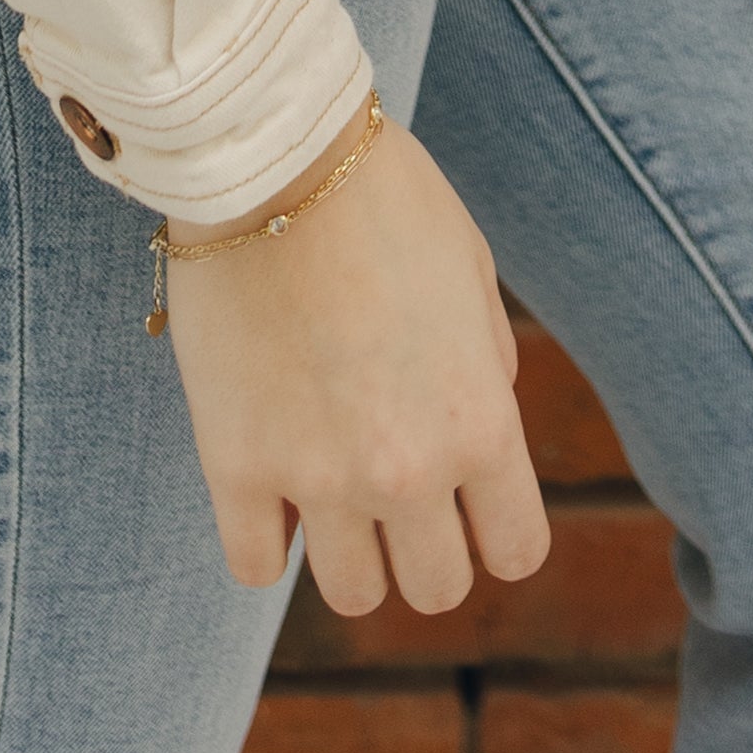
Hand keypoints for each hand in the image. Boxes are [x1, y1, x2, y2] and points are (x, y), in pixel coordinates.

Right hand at [161, 113, 551, 620]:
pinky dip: (268, 539)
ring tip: (331, 487)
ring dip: (350, 552)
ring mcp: (318, 477)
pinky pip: (256, 565)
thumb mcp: (471, 271)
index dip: (496, 531)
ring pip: (352, 596)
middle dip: (424, 548)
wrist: (275, 156)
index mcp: (479, 421)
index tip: (471, 503)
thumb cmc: (383, 196)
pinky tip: (271, 484)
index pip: (516, 551)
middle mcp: (408, 470)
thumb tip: (484, 419)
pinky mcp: (235, 466)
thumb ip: (488, 361)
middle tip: (397, 493)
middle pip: (435, 588)